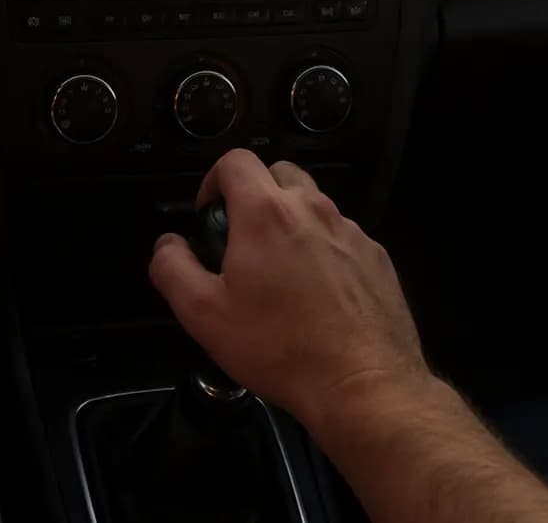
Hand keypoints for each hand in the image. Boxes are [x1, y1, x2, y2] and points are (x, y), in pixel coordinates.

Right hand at [149, 150, 427, 431]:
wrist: (364, 387)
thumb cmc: (278, 347)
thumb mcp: (203, 314)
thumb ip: (172, 267)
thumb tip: (169, 243)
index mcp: (265, 211)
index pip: (235, 160)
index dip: (213, 180)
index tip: (210, 218)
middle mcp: (312, 208)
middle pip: (278, 173)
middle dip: (256, 195)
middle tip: (244, 242)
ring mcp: (351, 231)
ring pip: (314, 205)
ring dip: (292, 222)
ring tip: (284, 274)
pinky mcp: (378, 258)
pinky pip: (342, 238)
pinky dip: (326, 251)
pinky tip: (322, 297)